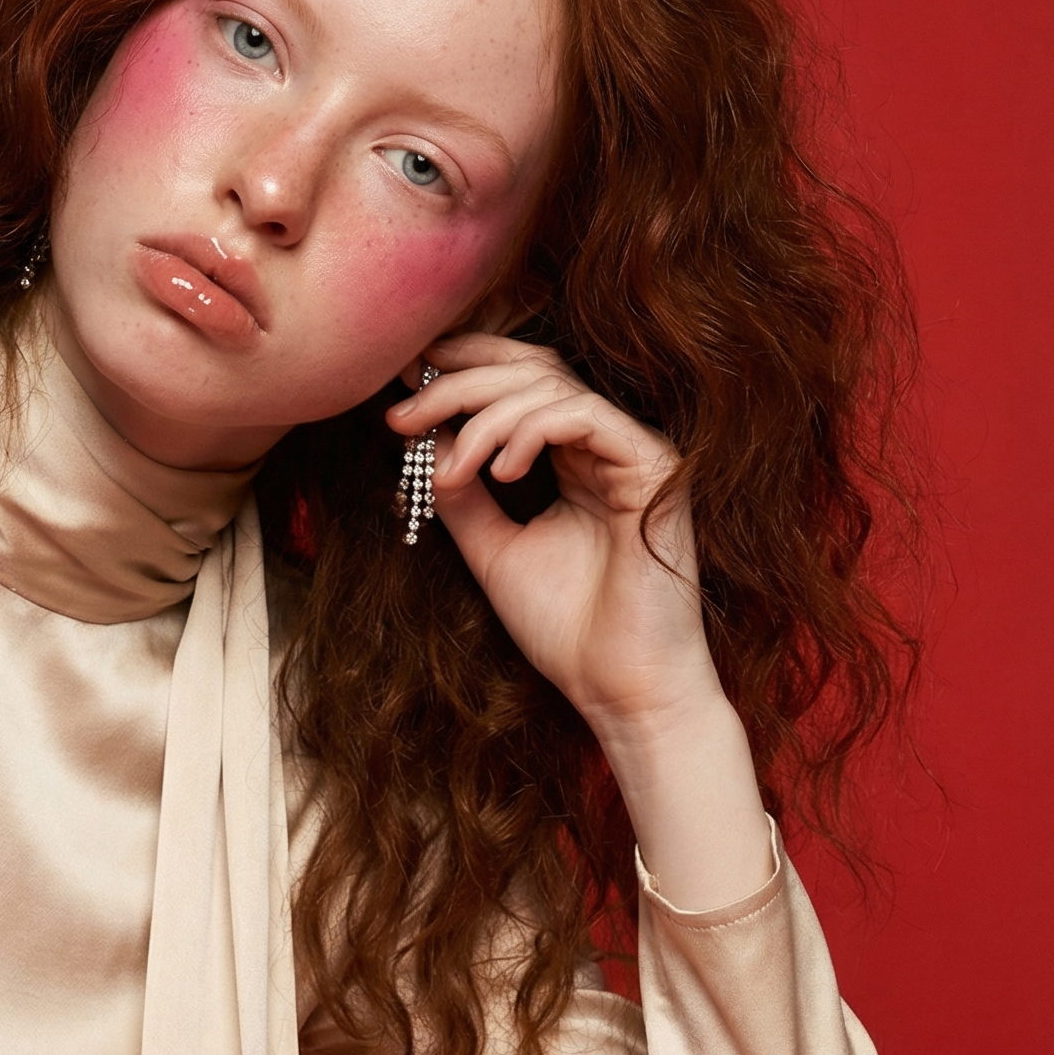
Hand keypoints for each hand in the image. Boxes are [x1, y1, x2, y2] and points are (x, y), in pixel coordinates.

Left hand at [387, 330, 775, 908]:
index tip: (400, 379)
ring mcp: (631, 452)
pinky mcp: (653, 467)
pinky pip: (584, 416)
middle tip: (402, 414)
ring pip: (552, 387)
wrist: (619, 688)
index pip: (518, 382)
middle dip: (458, 382)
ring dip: (483, 418)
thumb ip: (462, 494)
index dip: (461, 366)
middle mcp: (604, 445)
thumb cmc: (566, 629)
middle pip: (531, 370)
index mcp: (571, 457)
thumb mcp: (491, 548)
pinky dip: (530, 432)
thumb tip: (420, 442)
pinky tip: (500, 473)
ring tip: (447, 471)